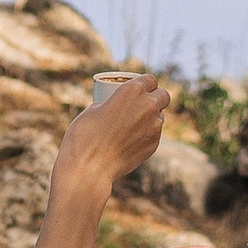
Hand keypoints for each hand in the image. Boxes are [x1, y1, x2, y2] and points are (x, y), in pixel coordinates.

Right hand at [57, 76, 168, 192]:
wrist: (90, 168)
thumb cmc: (84, 136)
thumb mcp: (93, 110)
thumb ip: (111, 104)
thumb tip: (116, 106)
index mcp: (132, 90)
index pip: (150, 79)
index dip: (146, 83)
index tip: (141, 88)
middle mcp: (148, 106)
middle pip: (163, 96)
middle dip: (155, 98)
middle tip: (143, 105)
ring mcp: (154, 126)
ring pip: (160, 117)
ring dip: (151, 118)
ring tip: (133, 126)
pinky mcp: (154, 145)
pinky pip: (154, 134)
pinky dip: (146, 135)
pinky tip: (131, 141)